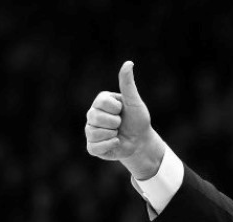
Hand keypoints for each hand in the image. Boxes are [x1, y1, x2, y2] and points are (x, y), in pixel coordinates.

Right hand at [85, 61, 165, 178]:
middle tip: (120, 124)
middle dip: (114, 122)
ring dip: (112, 134)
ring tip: (117, 133)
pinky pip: (94, 147)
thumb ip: (127, 84)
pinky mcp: (92, 147)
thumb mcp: (134, 101)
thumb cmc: (138, 120)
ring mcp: (91, 131)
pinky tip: (116, 142)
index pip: (101, 102)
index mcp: (101, 102)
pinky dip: (109, 145)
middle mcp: (92, 115)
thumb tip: (129, 63)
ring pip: (93, 132)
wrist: (141, 142)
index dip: (116, 109)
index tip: (122, 111)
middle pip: (94, 117)